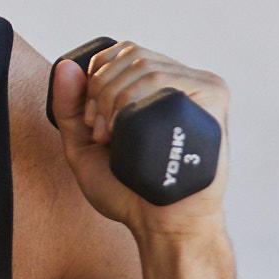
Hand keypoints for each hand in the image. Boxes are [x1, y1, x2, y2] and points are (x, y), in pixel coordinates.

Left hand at [49, 41, 229, 242]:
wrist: (162, 226)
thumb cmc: (127, 192)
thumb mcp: (84, 147)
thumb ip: (69, 108)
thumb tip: (65, 66)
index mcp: (159, 87)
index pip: (124, 52)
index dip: (97, 76)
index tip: (91, 120)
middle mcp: (181, 83)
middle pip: (131, 56)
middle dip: (101, 91)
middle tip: (100, 132)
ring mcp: (200, 90)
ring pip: (145, 68)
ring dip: (115, 101)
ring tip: (114, 139)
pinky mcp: (213, 101)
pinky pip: (167, 82)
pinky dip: (137, 103)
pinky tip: (130, 133)